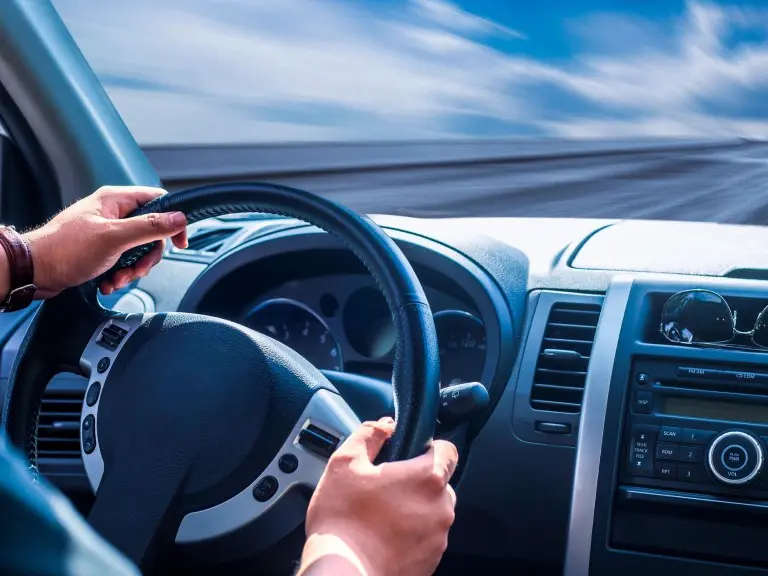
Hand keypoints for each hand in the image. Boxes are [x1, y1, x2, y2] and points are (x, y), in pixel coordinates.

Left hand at [21, 186, 186, 296]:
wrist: (35, 272)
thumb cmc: (65, 250)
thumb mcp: (115, 238)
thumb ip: (150, 227)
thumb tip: (180, 218)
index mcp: (115, 200)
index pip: (158, 201)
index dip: (173, 221)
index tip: (180, 242)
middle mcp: (112, 213)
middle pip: (151, 232)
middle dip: (147, 256)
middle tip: (138, 268)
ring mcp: (106, 232)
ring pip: (138, 250)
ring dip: (132, 269)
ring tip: (117, 278)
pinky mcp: (100, 250)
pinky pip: (123, 261)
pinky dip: (119, 274)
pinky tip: (108, 282)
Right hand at [298, 418, 457, 575]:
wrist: (343, 574)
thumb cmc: (342, 521)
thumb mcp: (345, 463)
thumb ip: (369, 435)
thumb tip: (385, 426)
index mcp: (427, 478)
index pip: (448, 450)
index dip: (429, 447)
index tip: (409, 454)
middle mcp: (441, 508)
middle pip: (440, 483)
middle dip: (417, 482)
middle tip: (385, 487)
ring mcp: (438, 539)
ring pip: (433, 512)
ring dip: (414, 509)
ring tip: (380, 515)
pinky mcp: (431, 562)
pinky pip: (426, 538)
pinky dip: (410, 535)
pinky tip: (383, 536)